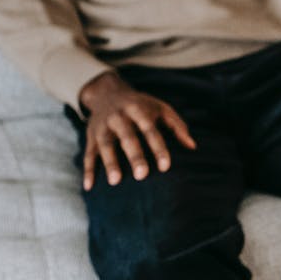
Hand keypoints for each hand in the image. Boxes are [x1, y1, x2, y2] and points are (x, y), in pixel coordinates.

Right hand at [77, 71, 195, 190]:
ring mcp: (102, 127)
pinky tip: (89, 186)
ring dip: (110, 163)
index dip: (158, 148)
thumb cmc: (142, 106)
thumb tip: (192, 146)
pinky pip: (88, 154)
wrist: (107, 92)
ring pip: (105, 145)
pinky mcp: (91, 136)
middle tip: (142, 175)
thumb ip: (177, 126)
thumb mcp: (161, 108)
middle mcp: (118, 117)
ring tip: (115, 182)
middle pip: (127, 137)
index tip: (165, 167)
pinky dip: (88, 170)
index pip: (150, 130)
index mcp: (137, 110)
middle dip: (134, 156)